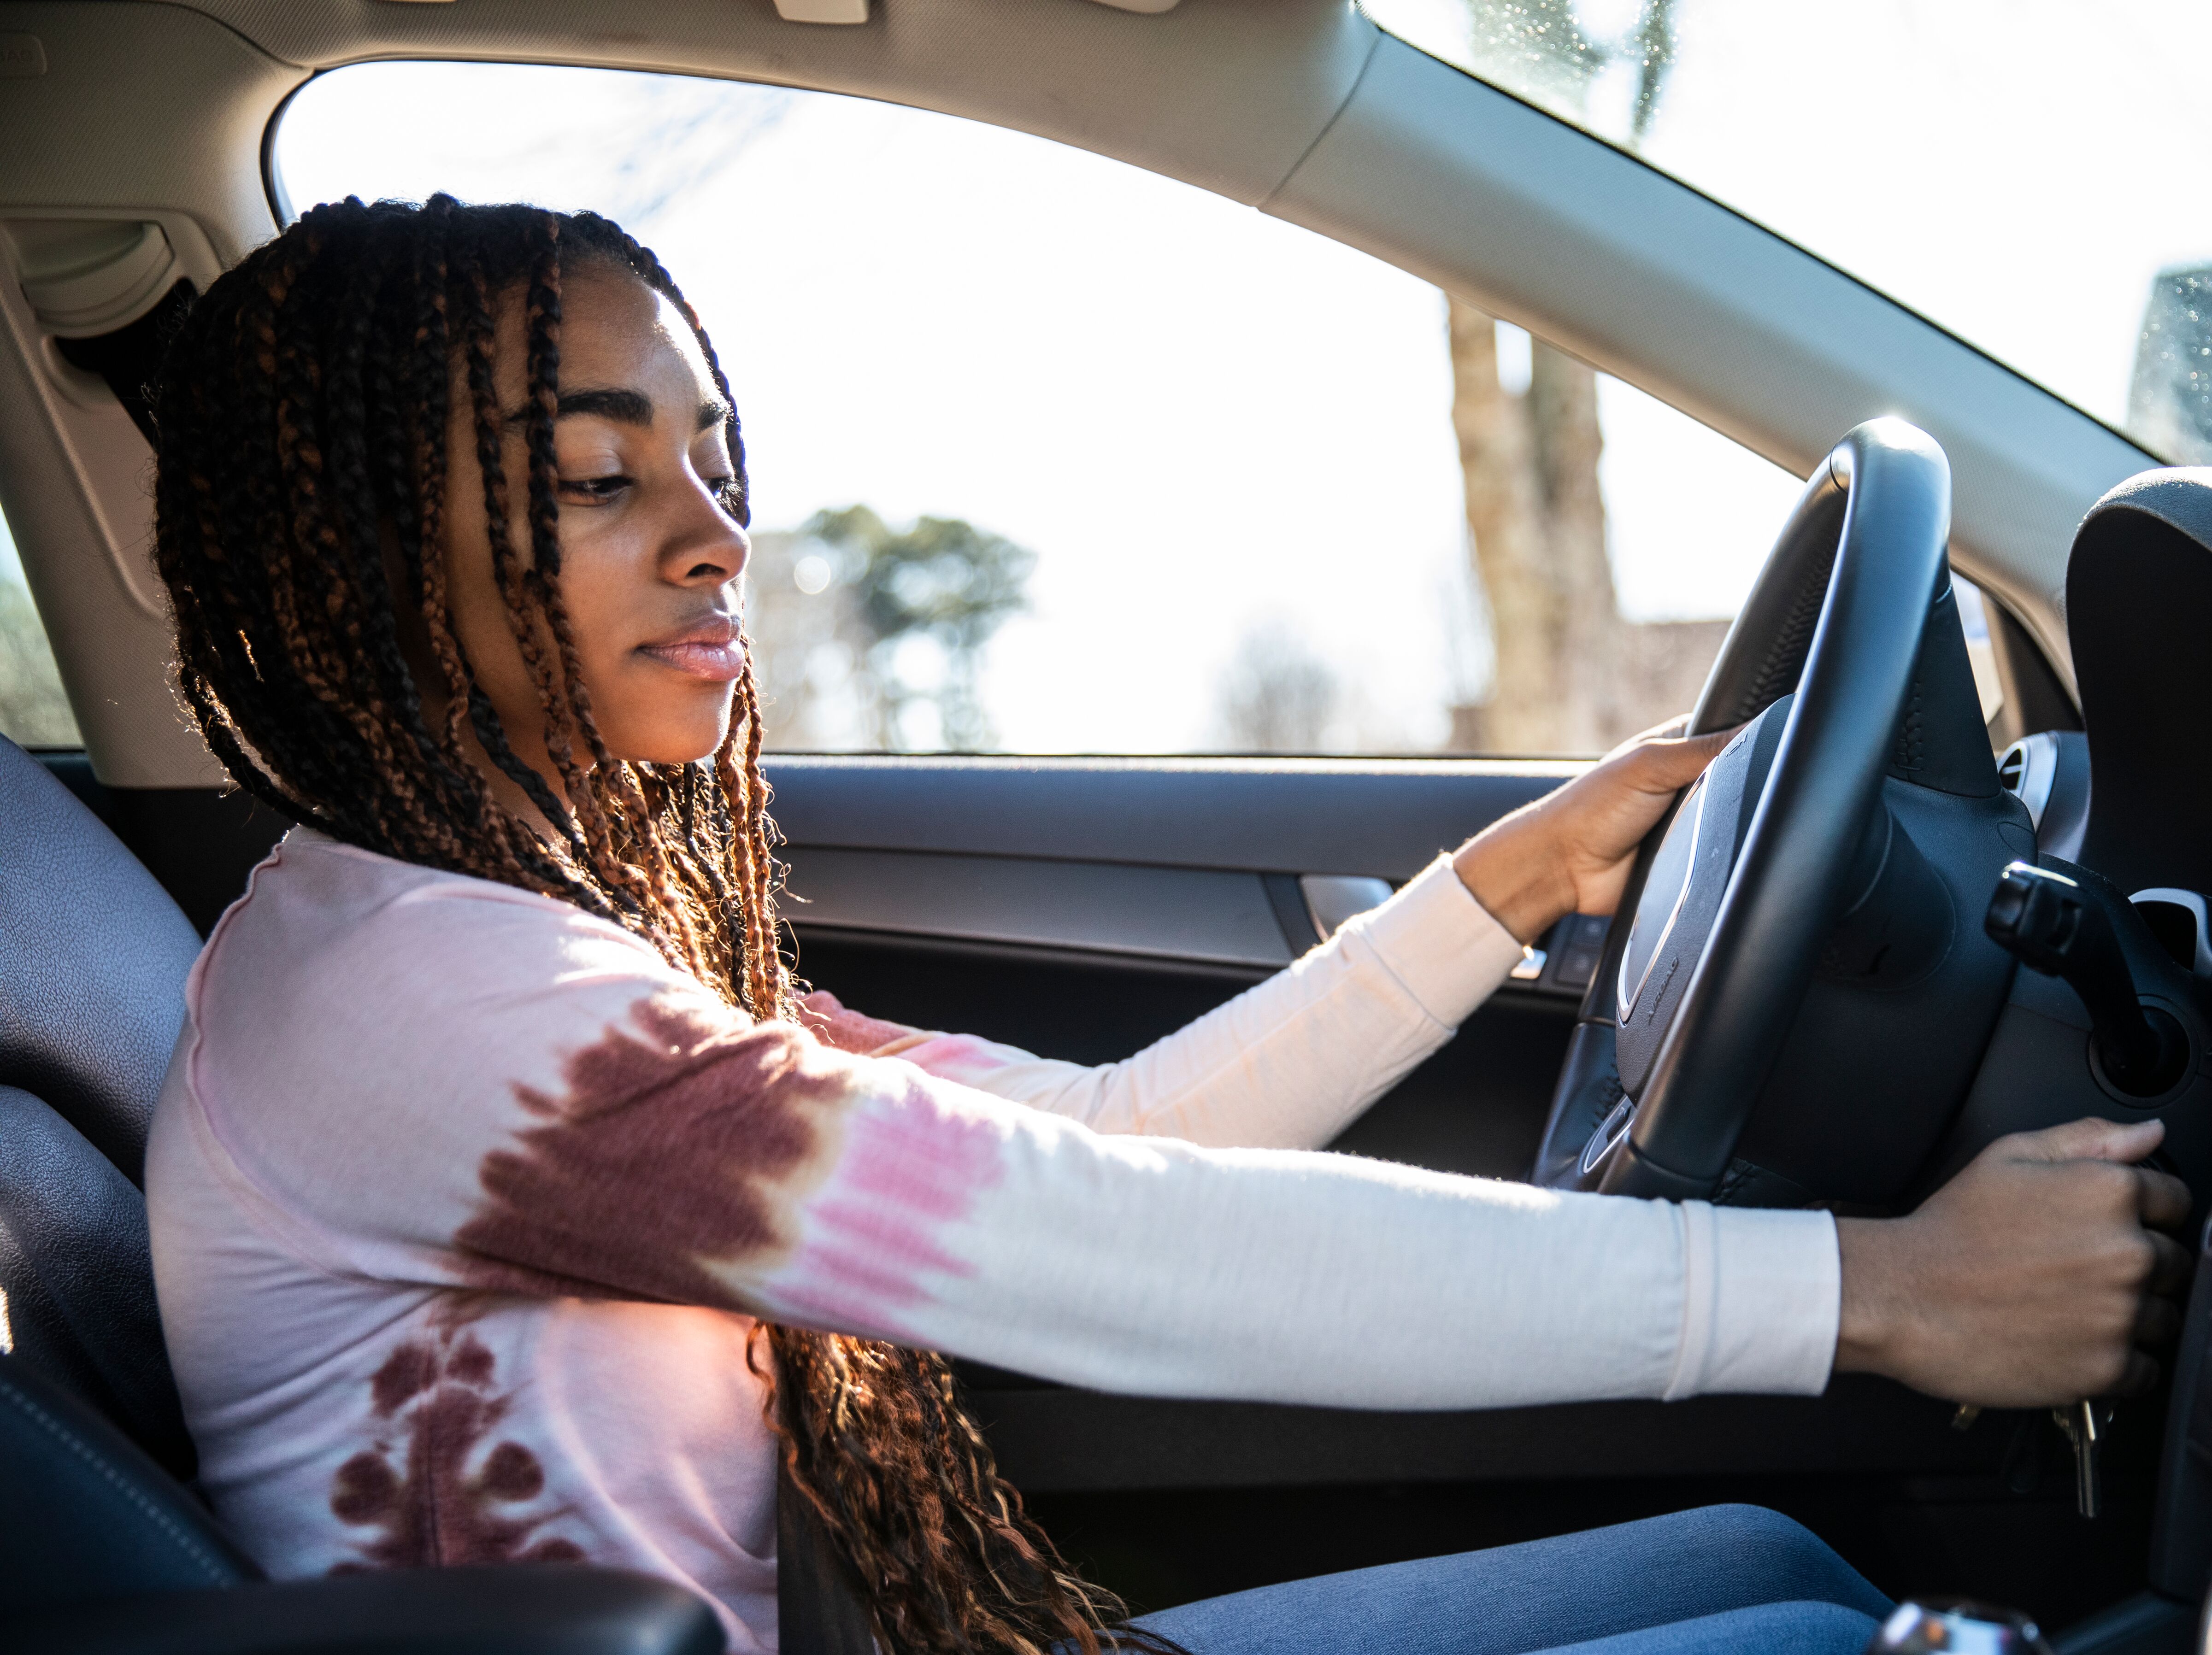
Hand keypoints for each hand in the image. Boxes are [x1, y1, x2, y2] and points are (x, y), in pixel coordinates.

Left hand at [1451, 716, 1737, 942]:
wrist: (1563, 867)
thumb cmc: (1591, 808)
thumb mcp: (1650, 765)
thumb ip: (1704, 748)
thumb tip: (1761, 727)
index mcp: (1679, 747)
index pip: (1734, 733)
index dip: (1754, 740)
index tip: (1771, 749)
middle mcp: (1687, 780)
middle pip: (1741, 778)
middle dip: (1746, 788)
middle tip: (1741, 795)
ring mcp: (1690, 819)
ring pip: (1735, 818)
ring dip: (1733, 823)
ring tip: (1722, 825)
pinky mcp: (1690, 856)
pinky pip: (1721, 853)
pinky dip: (1723, 853)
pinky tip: (1722, 852)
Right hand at [1834, 1118, 2192, 1406]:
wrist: (1902, 1297)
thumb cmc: (1950, 1230)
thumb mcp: (2008, 1156)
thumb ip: (2087, 1138)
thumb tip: (2148, 1133)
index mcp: (2108, 1193)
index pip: (2177, 1202)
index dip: (2146, 1213)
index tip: (2112, 1228)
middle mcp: (2126, 1252)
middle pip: (2175, 1263)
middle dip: (2137, 1265)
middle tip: (2080, 1270)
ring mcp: (2119, 1314)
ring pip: (2165, 1317)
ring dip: (2131, 1314)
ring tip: (2073, 1308)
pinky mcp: (2106, 1367)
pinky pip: (2146, 1370)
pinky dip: (2119, 1362)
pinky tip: (2074, 1342)